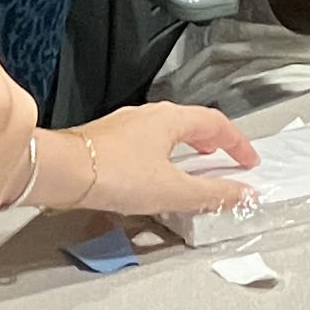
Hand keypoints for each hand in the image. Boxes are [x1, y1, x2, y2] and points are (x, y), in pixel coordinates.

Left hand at [47, 102, 258, 216]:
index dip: (237, 142)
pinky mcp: (106, 141)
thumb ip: (211, 193)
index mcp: (170, 119)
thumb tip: (242, 193)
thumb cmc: (113, 173)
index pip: (215, 123)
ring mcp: (124, 126)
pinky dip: (161, 154)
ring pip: (165, 131)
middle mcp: (147, 115)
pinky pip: (145, 142)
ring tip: (191, 165)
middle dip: (211, 140)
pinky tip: (153, 174)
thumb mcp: (173, 189)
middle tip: (223, 157)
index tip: (248, 160)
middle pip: (190, 122)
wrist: (61, 172)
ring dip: (185, 147)